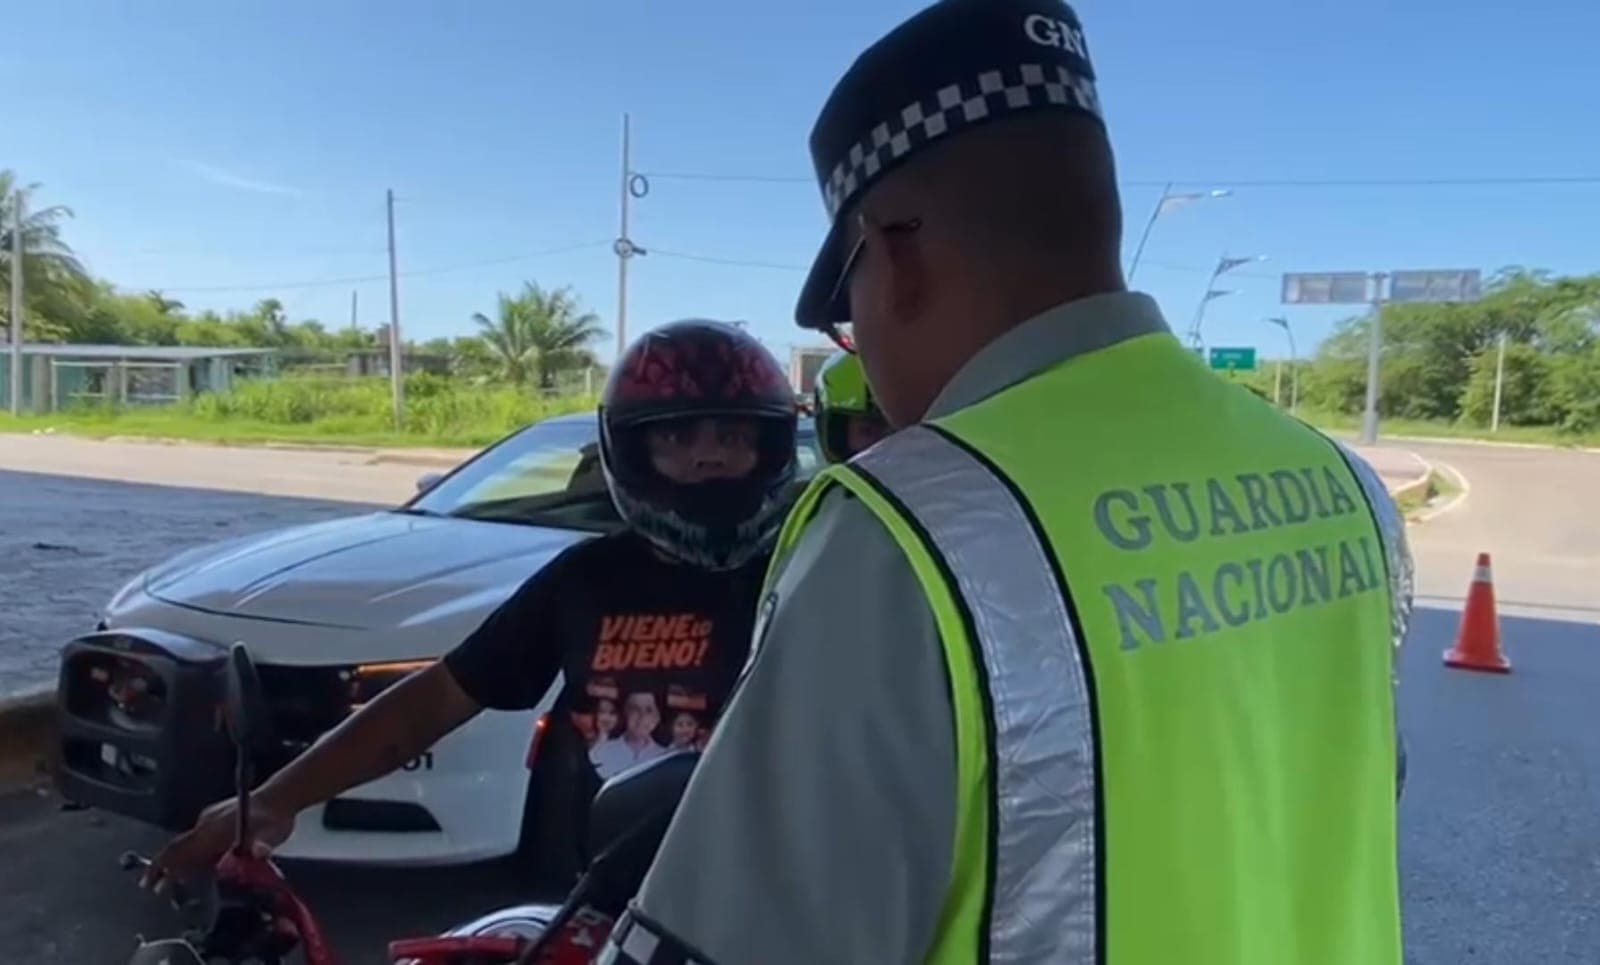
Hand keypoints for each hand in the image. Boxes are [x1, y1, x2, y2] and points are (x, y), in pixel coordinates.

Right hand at [143, 797, 295, 891]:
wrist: (280, 796)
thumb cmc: (274, 816)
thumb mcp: (271, 833)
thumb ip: (262, 845)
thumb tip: (257, 852)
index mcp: (214, 829)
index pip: (181, 849)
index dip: (165, 866)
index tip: (152, 882)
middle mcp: (207, 824)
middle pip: (177, 847)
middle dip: (161, 867)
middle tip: (150, 885)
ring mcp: (210, 821)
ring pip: (186, 845)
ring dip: (175, 863)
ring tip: (166, 881)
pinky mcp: (217, 821)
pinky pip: (197, 841)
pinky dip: (190, 856)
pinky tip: (191, 867)